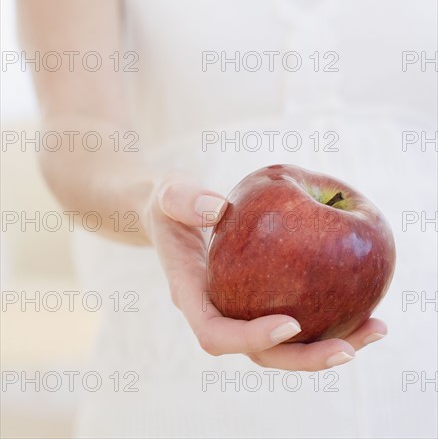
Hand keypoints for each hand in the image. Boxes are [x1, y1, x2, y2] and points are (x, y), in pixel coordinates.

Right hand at [144, 172, 386, 370]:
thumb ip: (183, 199)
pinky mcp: (258, 296)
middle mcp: (217, 310)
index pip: (216, 334)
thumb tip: (217, 208)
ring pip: (282, 344)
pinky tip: (362, 303)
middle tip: (350, 349)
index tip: (290, 323)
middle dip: (303, 357)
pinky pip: (294, 315)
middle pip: (259, 353)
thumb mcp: (169, 193)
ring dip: (326, 344)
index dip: (251, 337)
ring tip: (373, 329)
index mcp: (192, 294)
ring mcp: (239, 306)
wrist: (174, 212)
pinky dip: (327, 316)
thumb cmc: (170, 204)